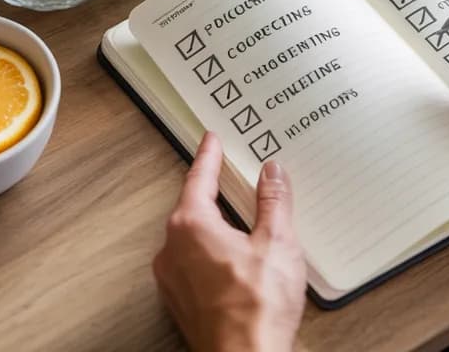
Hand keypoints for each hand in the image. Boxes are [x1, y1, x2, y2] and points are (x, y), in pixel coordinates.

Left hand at [153, 132, 306, 351]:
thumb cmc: (256, 308)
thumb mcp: (276, 242)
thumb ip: (273, 201)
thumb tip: (272, 173)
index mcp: (191, 226)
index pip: (199, 178)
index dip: (208, 156)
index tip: (210, 141)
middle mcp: (172, 249)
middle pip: (192, 207)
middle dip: (211, 190)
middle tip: (225, 173)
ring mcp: (172, 278)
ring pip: (191, 237)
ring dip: (212, 225)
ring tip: (237, 218)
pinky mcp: (180, 301)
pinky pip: (192, 263)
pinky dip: (210, 252)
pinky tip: (233, 259)